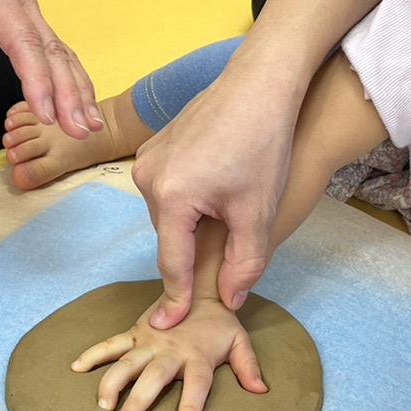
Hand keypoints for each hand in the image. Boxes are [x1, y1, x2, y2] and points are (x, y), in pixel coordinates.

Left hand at [0, 0, 101, 139]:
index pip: (25, 43)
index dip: (38, 82)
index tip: (47, 116)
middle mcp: (20, 1)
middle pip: (53, 51)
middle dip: (69, 94)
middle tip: (81, 132)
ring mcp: (25, 10)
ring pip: (60, 53)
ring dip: (76, 90)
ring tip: (89, 126)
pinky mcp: (23, 22)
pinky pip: (50, 53)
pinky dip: (66, 81)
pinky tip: (76, 105)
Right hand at [71, 296, 267, 410]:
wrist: (201, 284)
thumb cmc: (220, 322)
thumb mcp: (239, 341)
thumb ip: (248, 367)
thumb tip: (261, 391)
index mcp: (198, 356)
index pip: (197, 385)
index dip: (191, 405)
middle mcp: (171, 350)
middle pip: (154, 376)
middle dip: (140, 398)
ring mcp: (150, 339)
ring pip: (127, 361)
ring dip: (113, 381)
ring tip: (103, 404)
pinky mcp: (136, 331)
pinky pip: (111, 343)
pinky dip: (93, 354)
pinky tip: (76, 367)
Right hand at [132, 60, 296, 328]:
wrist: (260, 84)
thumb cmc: (262, 143)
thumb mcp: (258, 212)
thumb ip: (243, 263)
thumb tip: (230, 299)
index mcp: (171, 198)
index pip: (172, 263)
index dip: (175, 298)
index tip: (167, 327)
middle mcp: (148, 178)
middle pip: (170, 236)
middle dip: (194, 252)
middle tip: (225, 261)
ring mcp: (148, 158)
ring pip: (170, 212)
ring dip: (193, 224)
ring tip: (230, 213)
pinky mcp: (156, 145)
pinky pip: (169, 188)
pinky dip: (189, 200)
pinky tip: (221, 188)